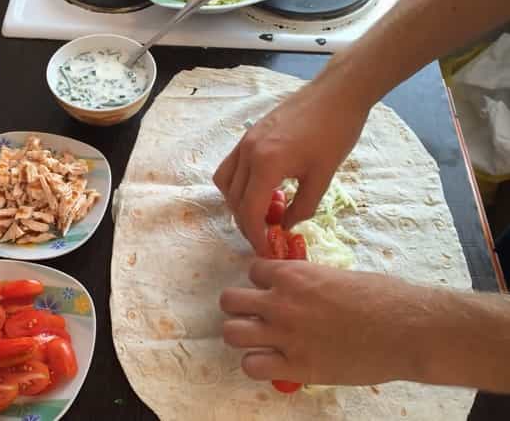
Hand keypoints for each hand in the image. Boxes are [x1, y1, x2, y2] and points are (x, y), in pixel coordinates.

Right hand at [213, 82, 368, 252]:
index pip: (249, 211)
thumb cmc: (336, 132)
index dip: (255, 235)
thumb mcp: (323, 177)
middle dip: (247, 223)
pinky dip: (239, 184)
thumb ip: (302, 207)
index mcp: (266, 164)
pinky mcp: (249, 134)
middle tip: (266, 235)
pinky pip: (231, 166)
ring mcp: (245, 141)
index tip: (266, 249)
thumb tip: (286, 225)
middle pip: (234, 200)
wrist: (337, 93)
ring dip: (239, 203)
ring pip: (225, 183)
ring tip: (263, 211)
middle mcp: (248, 152)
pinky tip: (263, 187)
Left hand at [219, 258, 442, 385]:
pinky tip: (272, 362)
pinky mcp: (296, 366)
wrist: (409, 329)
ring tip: (259, 339)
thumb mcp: (338, 275)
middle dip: (240, 307)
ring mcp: (285, 335)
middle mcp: (281, 302)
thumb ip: (309, 281)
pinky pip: (251, 366)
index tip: (274, 291)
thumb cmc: (384, 297)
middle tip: (256, 315)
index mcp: (293, 275)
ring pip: (231, 333)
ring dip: (242, 335)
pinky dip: (257, 364)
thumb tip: (299, 287)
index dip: (262, 282)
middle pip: (229, 301)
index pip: (253, 272)